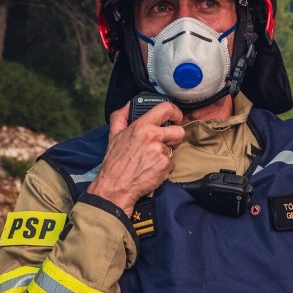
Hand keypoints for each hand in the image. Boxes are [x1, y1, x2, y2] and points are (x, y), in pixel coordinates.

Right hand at [87, 101, 184, 215]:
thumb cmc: (115, 163)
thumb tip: (129, 105)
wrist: (115, 187)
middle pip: (179, 130)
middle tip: (165, 143)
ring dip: (166, 154)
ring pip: (174, 148)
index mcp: (141, 127)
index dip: (175, 112)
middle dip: (175, 137)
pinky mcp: (165, 165)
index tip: (176, 117)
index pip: (165, 109)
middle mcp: (152, 137)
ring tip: (151, 159)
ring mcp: (160, 151)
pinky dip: (164, 166)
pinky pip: (172, 162)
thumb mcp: (114, 135)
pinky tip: (152, 168)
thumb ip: (121, 116)